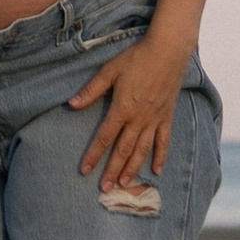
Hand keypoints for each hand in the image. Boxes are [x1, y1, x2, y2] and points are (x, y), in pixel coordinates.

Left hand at [67, 33, 187, 196]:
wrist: (168, 50)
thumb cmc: (136, 58)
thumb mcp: (109, 71)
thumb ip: (91, 90)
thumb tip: (72, 104)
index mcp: (122, 108)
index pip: (104, 137)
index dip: (93, 155)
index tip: (84, 170)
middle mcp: (139, 118)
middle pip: (123, 150)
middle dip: (112, 170)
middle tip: (104, 188)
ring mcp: (155, 119)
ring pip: (142, 150)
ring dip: (133, 168)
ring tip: (125, 184)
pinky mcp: (167, 116)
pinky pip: (164, 141)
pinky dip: (161, 157)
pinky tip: (156, 170)